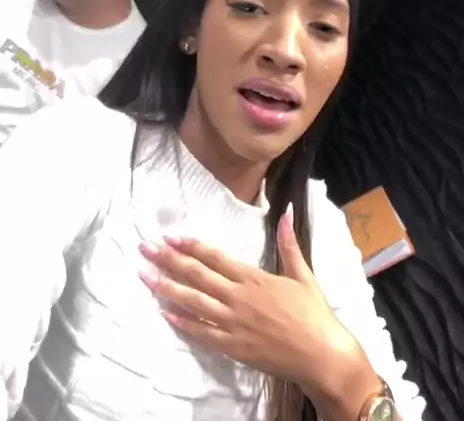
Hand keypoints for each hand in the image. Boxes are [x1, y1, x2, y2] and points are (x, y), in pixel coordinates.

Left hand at [140, 204, 378, 415]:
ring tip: (145, 277)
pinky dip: (183, 323)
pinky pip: (202, 333)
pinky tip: (165, 313)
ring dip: (167, 288)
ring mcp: (234, 324)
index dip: (191, 246)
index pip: (215, 258)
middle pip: (197, 276)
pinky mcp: (234, 347)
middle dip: (169, 261)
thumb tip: (288, 211)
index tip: (170, 237)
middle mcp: (240, 298)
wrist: (322, 355)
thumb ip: (289, 243)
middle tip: (145, 249)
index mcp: (255, 278)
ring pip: (194, 303)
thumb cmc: (314, 314)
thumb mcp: (303, 274)